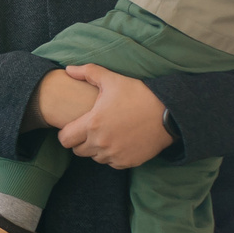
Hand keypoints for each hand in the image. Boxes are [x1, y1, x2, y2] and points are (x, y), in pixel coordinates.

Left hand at [56, 65, 176, 169]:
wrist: (168, 112)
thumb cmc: (138, 94)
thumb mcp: (112, 79)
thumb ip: (88, 73)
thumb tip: (68, 69)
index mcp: (92, 124)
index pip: (65, 139)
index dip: (66, 133)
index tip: (73, 127)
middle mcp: (101, 143)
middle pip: (78, 151)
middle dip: (81, 142)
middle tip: (90, 130)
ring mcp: (114, 155)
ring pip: (95, 158)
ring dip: (96, 149)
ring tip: (106, 135)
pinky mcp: (127, 162)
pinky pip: (112, 163)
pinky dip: (112, 155)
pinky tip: (119, 142)